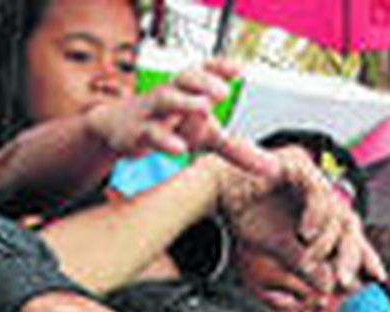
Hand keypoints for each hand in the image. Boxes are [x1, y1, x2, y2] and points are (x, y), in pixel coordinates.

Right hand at [86, 59, 275, 176]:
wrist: (117, 130)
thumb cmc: (169, 126)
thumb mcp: (205, 136)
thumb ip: (238, 150)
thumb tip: (272, 167)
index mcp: (189, 88)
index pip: (205, 68)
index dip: (220, 67)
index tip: (239, 70)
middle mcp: (172, 93)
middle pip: (187, 77)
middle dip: (205, 82)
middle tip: (223, 92)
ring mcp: (153, 110)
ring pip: (166, 98)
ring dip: (185, 101)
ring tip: (204, 109)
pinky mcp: (137, 132)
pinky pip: (150, 132)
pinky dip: (165, 139)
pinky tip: (179, 148)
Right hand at [217, 146, 384, 294]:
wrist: (214, 191)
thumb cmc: (244, 212)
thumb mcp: (277, 248)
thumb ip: (303, 264)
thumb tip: (328, 286)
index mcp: (317, 210)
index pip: (347, 232)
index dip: (361, 254)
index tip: (373, 278)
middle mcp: (319, 192)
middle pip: (348, 221)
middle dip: (349, 254)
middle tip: (344, 280)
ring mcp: (311, 176)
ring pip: (335, 209)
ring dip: (327, 239)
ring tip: (311, 257)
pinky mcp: (299, 163)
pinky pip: (317, 190)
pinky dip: (315, 214)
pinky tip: (305, 233)